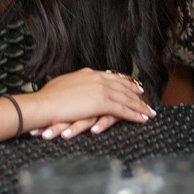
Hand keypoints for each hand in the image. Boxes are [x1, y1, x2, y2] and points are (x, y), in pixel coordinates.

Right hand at [25, 68, 154, 139]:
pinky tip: (143, 119)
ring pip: (126, 99)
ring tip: (149, 112)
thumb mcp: (62, 85)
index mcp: (88, 74)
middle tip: (145, 98)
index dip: (124, 82)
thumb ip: (73, 85)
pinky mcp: (102, 103)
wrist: (44, 104)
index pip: (112, 77)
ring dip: (140, 106)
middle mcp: (97, 78)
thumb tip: (72, 86)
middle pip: (123, 87)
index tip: (132, 86)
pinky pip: (123, 110)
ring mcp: (101, 90)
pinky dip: (135, 115)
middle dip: (136, 94)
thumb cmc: (47, 98)